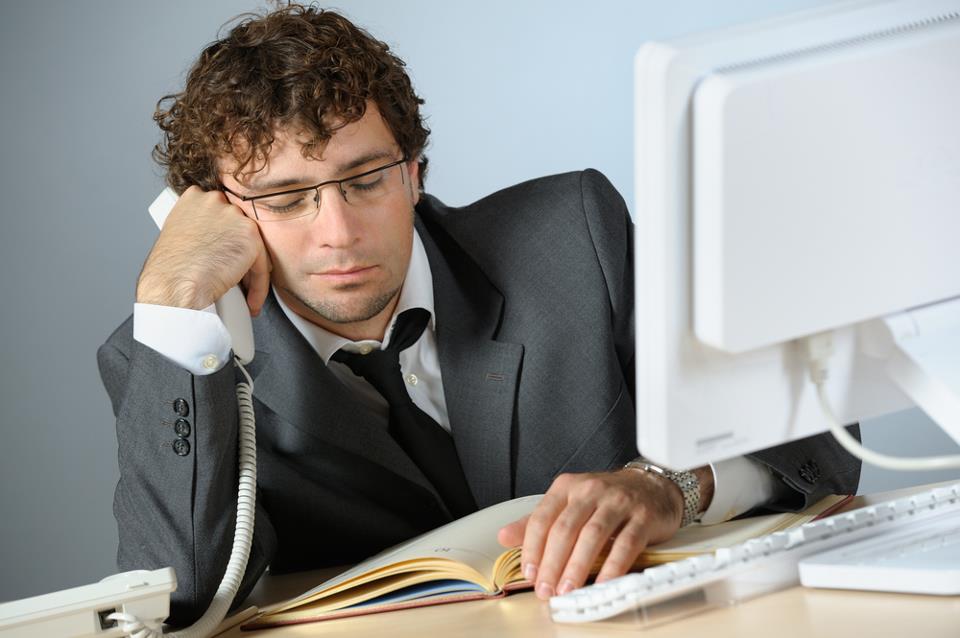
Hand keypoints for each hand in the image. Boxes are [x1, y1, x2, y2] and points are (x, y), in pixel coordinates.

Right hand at [136, 186, 271, 314]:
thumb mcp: (177, 233)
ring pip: (253, 247)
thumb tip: (211, 239)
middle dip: (238, 251)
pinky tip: (253, 300)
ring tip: (243, 292)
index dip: (225, 235)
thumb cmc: (168, 269)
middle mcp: (215, 201)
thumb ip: (197, 226)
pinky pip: (262, 265)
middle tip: (233, 273)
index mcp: (195, 197)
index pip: (221, 213)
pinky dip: (259, 285)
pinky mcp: (250, 237)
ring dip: (249, 271)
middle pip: (239, 227)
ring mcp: (234, 216)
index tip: (223, 253)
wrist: (174, 285)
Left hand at [497, 469, 686, 599]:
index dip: (532, 548)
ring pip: (592, 536)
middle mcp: (590, 490)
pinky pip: (625, 544)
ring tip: (567, 589)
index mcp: (567, 487)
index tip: (529, 573)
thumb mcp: (568, 503)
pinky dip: (612, 566)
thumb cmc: (605, 498)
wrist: (652, 485)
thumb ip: (537, 521)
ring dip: (577, 566)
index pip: (542, 518)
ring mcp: (618, 502)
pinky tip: (602, 583)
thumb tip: (504, 537)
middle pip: (565, 529)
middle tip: (546, 588)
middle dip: (552, 563)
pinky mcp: (642, 516)